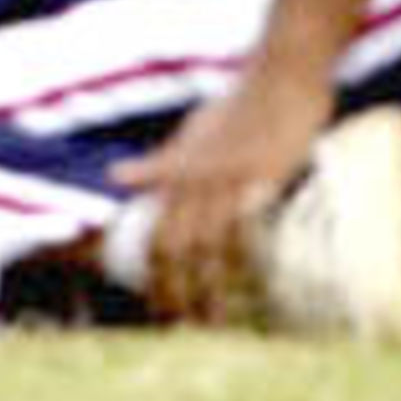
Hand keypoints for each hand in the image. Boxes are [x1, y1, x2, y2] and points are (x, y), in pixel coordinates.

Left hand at [111, 64, 331, 322]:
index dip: (157, 273)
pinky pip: (244, 220)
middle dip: (173, 289)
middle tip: (178, 327)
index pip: (158, 231)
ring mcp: (225, 174)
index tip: (161, 310)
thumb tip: (119, 176)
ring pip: (205, 241)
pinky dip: (238, 257)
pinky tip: (242, 284)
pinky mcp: (259, 172)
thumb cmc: (243, 101)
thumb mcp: (195, 130)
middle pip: (173, 243)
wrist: (281, 73)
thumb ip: (162, 162)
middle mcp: (194, 172)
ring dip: (207, 286)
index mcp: (180, 166)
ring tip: (211, 321)